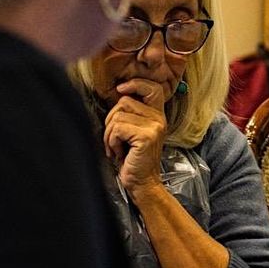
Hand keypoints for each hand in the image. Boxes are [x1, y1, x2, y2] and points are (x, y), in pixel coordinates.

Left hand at [103, 78, 168, 200]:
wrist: (143, 184)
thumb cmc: (134, 159)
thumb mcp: (134, 133)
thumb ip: (131, 114)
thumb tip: (117, 95)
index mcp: (157, 115)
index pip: (153, 88)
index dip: (136, 84)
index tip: (121, 89)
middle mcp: (159, 119)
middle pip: (124, 102)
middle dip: (111, 121)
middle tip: (115, 140)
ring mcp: (154, 127)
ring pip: (117, 116)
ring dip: (110, 134)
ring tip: (117, 148)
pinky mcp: (146, 136)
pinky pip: (117, 129)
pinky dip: (112, 142)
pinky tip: (120, 153)